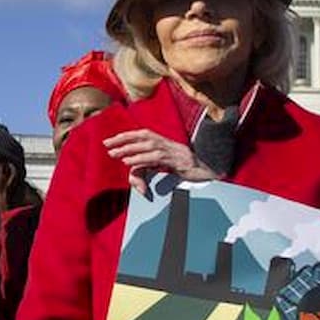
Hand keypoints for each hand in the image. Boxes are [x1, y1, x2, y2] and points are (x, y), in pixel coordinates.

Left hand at [104, 129, 220, 195]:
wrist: (212, 177)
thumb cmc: (191, 176)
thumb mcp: (169, 173)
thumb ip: (154, 176)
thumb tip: (138, 185)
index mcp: (168, 144)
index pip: (145, 134)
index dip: (128, 135)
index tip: (110, 140)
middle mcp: (172, 144)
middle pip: (145, 137)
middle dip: (125, 140)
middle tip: (107, 146)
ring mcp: (177, 152)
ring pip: (150, 146)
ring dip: (131, 150)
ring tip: (116, 155)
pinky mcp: (180, 162)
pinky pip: (158, 158)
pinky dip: (142, 159)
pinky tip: (131, 162)